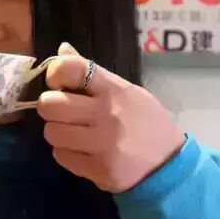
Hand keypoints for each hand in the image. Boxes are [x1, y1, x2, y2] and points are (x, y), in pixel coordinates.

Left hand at [37, 43, 185, 192]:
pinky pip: (61, 155)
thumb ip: (93, 73)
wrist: (170, 166)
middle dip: (49, 106)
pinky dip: (66, 153)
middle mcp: (106, 114)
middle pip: (51, 104)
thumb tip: (62, 50)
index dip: (55, 72)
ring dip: (57, 132)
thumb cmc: (146, 123)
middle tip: (61, 112)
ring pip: (51, 132)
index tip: (57, 82)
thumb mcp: (127, 92)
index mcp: (114, 90)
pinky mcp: (98, 169)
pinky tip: (82, 151)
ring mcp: (102, 143)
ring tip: (72, 133)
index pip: (72, 68)